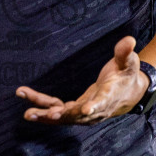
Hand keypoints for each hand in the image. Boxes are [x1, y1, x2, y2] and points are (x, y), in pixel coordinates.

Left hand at [19, 37, 149, 124]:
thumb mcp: (128, 63)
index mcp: (109, 97)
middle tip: (49, 114)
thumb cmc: (126, 75)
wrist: (127, 94)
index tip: (84, 110)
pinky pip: (56, 110)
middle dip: (62, 115)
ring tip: (28, 113)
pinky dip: (42, 108)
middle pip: (77, 115)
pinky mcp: (74, 111)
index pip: (102, 103)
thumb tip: (129, 40)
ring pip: (63, 115)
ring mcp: (83, 114)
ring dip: (45, 115)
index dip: (93, 108)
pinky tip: (27, 100)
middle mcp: (95, 110)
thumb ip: (125, 53)